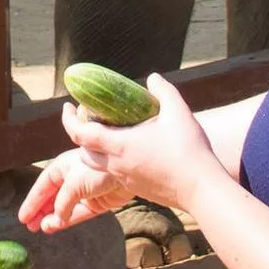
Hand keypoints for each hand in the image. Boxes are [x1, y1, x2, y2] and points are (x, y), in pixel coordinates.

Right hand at [18, 140, 135, 234]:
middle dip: (41, 212)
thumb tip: (56, 219)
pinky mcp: (97, 203)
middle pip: (52, 198)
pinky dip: (67, 220)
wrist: (125, 170)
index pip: (42, 187)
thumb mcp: (73, 184)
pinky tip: (57, 226)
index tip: (23, 218)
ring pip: (64, 208)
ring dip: (53, 218)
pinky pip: (78, 214)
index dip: (32, 202)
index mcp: (62, 168)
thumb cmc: (96, 168)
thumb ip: (62, 203)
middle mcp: (71, 179)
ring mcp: (84, 192)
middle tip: (30, 227)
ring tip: (42, 229)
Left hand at [19, 74, 227, 233]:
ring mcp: (126, 179)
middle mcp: (116, 164)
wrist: (202, 189)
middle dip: (80, 137)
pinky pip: (116, 176)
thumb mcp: (178, 110)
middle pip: (84, 153)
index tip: (67, 106)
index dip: (68, 119)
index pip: (80, 133)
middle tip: (86, 121)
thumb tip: (153, 78)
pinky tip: (132, 153)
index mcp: (119, 145)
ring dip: (96, 152)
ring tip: (108, 137)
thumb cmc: (188, 149)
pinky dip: (113, 163)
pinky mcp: (138, 189)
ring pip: (98, 167)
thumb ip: (163, 90)